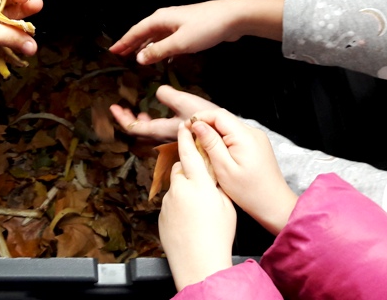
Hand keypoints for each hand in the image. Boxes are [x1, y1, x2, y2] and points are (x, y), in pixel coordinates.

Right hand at [109, 0, 282, 64]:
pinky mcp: (187, 29)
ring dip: (146, 47)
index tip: (112, 52)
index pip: (135, 32)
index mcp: (159, 19)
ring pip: (156, 37)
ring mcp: (177, 23)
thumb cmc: (205, 28)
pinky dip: (161, 48)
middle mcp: (165, 19)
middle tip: (120, 56)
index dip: (123, 43)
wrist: (233, 17)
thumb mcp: (180, 43)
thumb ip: (158, 51)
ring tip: (136, 58)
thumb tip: (138, 58)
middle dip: (131, 44)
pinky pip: (168, 40)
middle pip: (143, 33)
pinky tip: (161, 59)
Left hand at [111, 85, 218, 141]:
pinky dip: (152, 123)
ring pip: (149, 133)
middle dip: (128, 120)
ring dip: (141, 122)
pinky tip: (157, 115)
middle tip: (120, 109)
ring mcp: (171, 139)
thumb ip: (167, 95)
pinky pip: (159, 131)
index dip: (122, 119)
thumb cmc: (204, 118)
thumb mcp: (184, 102)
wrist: (224, 133)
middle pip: (139, 132)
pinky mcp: (179, 137)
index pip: (134, 129)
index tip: (113, 108)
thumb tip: (157, 91)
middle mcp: (163, 137)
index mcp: (161, 130)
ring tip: (138, 112)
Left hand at [159, 122, 235, 290]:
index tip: (185, 126)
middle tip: (198, 176)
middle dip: (187, 167)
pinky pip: (169, 202)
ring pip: (174, 186)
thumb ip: (215, 184)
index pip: (189, 152)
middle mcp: (179, 188)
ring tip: (197, 206)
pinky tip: (188, 219)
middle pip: (179, 167)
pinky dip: (178, 205)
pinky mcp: (161, 214)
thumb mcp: (226, 204)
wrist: (198, 261)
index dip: (186, 136)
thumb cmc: (217, 235)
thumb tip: (210, 173)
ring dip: (183, 188)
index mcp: (199, 183)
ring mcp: (167, 201)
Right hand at [190, 108, 297, 234]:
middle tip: (190, 137)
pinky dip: (223, 139)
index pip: (218, 115)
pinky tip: (216, 152)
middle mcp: (253, 133)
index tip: (186, 127)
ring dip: (213, 132)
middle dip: (205, 124)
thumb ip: (210, 143)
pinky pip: (236, 135)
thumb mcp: (224, 168)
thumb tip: (197, 124)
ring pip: (229, 126)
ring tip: (201, 146)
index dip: (200, 117)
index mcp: (245, 136)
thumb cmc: (249, 192)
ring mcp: (257, 138)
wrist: (274, 205)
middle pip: (224, 118)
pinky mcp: (257, 145)